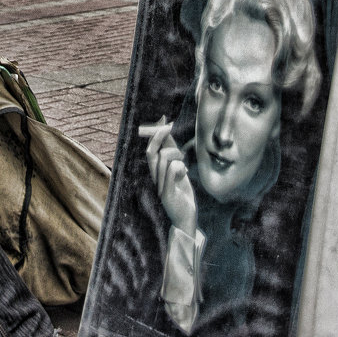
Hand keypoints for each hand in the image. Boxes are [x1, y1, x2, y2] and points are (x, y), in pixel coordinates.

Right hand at [142, 118, 196, 234]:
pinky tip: (185, 173)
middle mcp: (155, 178)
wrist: (186, 219)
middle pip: (151, 152)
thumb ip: (174, 156)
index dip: (155, 134)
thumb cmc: (182, 195)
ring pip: (163, 159)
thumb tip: (169, 135)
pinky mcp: (168, 194)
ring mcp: (160, 186)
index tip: (163, 119)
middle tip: (170, 127)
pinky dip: (179, 167)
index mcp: (156, 173)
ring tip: (184, 162)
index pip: (151, 150)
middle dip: (160, 136)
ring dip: (176, 155)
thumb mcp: (179, 171)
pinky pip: (171, 171)